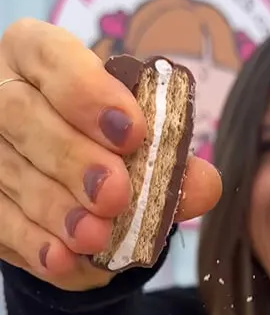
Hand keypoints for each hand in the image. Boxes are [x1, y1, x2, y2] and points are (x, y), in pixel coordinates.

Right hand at [0, 19, 221, 290]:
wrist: (71, 192)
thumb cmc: (107, 149)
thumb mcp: (142, 148)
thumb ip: (171, 162)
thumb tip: (205, 185)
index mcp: (37, 56)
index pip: (50, 55)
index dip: (87, 91)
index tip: (132, 131)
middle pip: (19, 114)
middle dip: (70, 157)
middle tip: (115, 194)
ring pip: (6, 170)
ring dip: (54, 208)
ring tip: (95, 237)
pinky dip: (32, 243)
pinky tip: (63, 259)